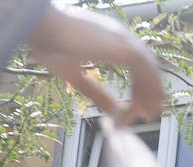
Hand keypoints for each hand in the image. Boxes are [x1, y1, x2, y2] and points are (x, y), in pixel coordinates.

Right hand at [29, 6, 164, 125]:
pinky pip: (145, 70)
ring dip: (152, 93)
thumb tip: (110, 110)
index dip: (139, 87)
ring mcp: (123, 39)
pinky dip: (149, 89)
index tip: (139, 107)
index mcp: (109, 41)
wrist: (40, 27)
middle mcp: (120, 37)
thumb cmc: (49, 45)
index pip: (134, 65)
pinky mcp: (123, 47)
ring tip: (151, 114)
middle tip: (151, 113)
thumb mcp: (75, 76)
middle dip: (150, 92)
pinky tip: (147, 104)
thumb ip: (94, 92)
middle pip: (146, 67)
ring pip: (149, 69)